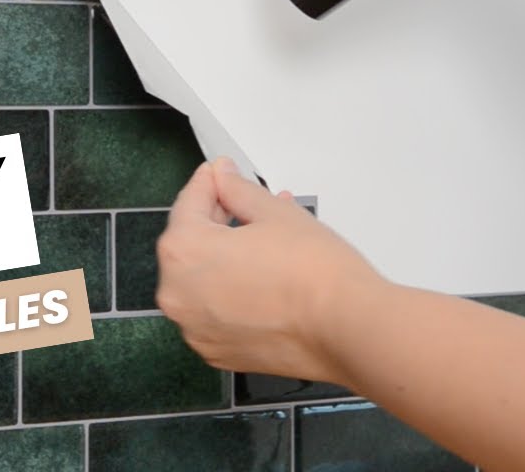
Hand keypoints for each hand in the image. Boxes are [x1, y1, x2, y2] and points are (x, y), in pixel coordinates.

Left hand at [156, 157, 381, 383]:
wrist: (345, 327)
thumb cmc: (314, 275)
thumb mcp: (273, 212)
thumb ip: (237, 190)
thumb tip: (224, 179)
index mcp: (183, 253)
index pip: (187, 205)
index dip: (208, 183)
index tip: (220, 174)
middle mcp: (178, 295)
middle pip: (188, 244)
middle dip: (215, 220)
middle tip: (244, 205)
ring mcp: (196, 329)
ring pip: (202, 280)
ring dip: (223, 257)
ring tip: (261, 239)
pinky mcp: (217, 351)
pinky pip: (215, 311)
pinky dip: (230, 293)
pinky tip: (260, 276)